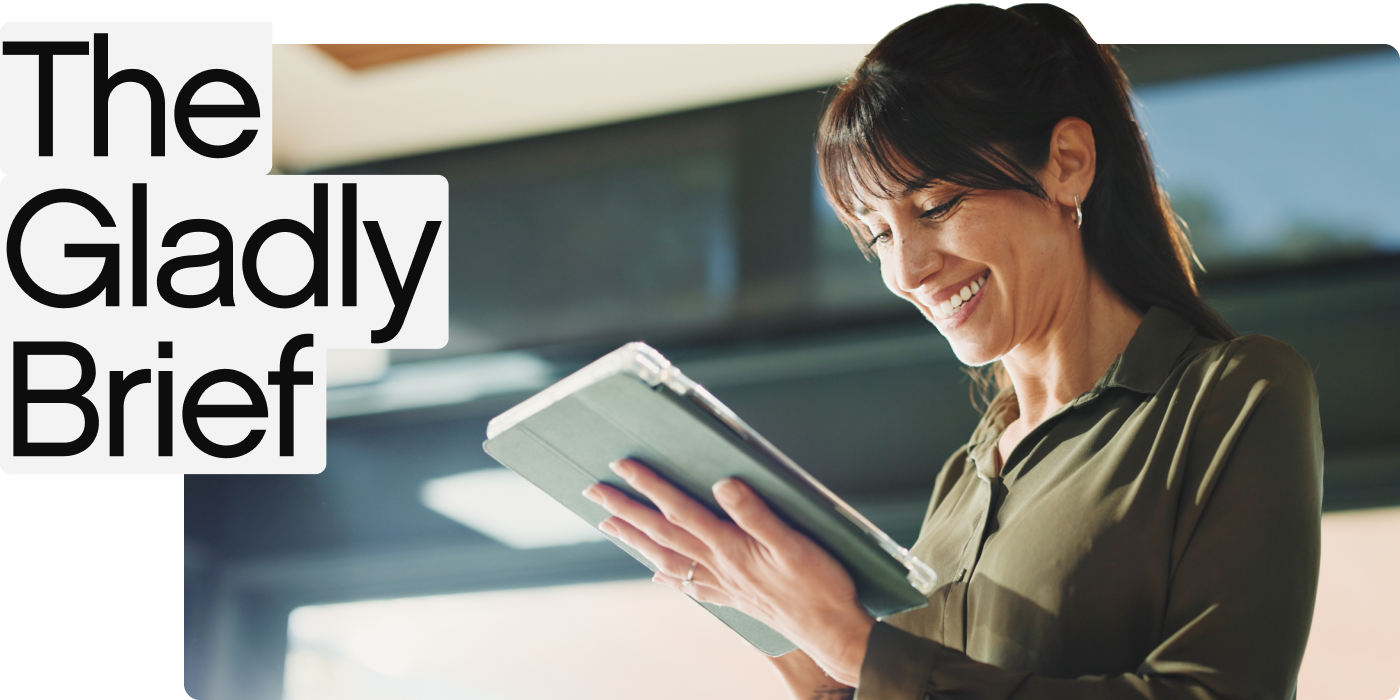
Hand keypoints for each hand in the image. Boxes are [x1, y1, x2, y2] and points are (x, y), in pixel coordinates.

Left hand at [581, 458, 874, 685]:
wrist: (830, 631)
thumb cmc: (818, 586)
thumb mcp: (794, 542)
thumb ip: (756, 513)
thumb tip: (723, 484)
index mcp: (730, 546)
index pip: (680, 510)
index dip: (650, 486)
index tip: (622, 467)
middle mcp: (718, 565)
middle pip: (662, 534)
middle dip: (626, 511)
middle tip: (594, 492)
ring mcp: (722, 583)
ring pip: (668, 558)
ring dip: (636, 540)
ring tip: (609, 526)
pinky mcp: (733, 597)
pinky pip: (690, 585)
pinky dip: (669, 577)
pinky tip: (658, 576)